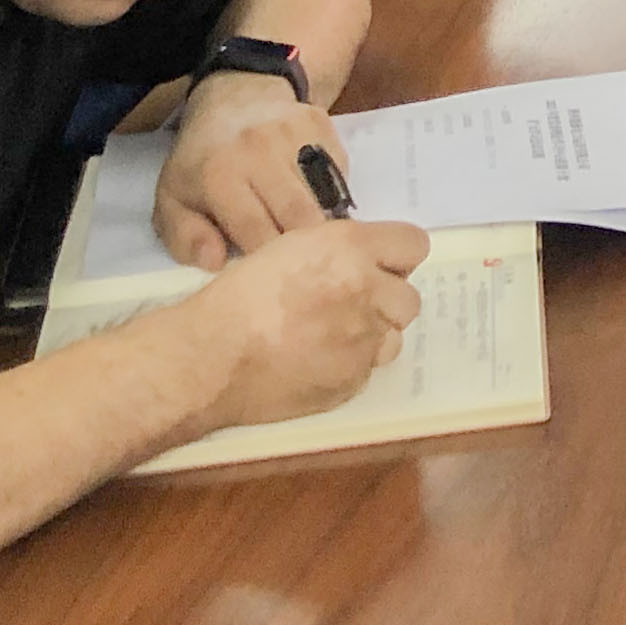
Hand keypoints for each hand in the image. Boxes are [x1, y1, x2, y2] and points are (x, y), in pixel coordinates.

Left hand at [153, 71, 346, 267]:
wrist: (236, 96)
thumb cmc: (202, 159)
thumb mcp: (173, 199)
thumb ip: (186, 237)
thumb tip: (215, 263)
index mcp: (219, 175)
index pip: (257, 234)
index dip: (269, 263)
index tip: (271, 280)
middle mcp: (261, 151)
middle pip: (300, 218)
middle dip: (305, 249)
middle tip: (304, 268)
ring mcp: (296, 135)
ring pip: (326, 199)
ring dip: (323, 226)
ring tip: (315, 243)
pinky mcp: (323, 127)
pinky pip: (339, 177)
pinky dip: (333, 199)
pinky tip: (318, 206)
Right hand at [184, 219, 429, 429]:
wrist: (210, 356)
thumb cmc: (239, 297)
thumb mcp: (290, 249)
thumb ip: (338, 251)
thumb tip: (364, 262)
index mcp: (351, 247)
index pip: (414, 245)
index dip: (396, 258)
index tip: (378, 268)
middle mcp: (367, 289)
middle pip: (408, 297)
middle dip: (384, 301)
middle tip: (348, 308)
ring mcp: (363, 338)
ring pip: (393, 335)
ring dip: (372, 335)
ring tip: (331, 338)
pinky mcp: (352, 378)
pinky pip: (366, 369)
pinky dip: (348, 366)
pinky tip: (314, 363)